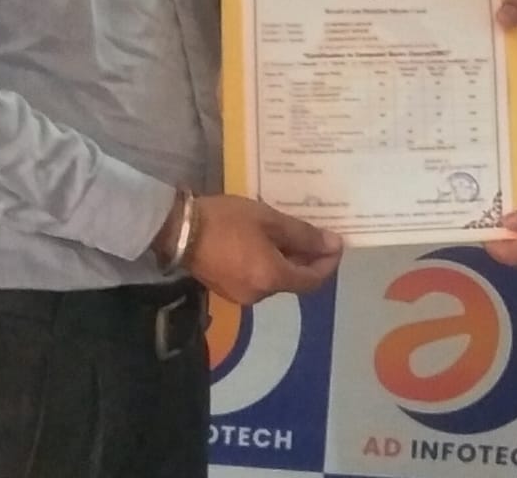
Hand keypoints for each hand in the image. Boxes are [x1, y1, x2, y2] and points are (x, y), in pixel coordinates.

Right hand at [184, 194, 341, 305]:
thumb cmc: (227, 220)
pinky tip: (268, 242)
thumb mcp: (269, 220)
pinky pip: (259, 279)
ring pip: (277, 280)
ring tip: (291, 233)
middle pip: (295, 282)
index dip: (329, 264)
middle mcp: (259, 295)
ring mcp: (241, 296)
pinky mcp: (228, 290)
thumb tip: (332, 245)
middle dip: (309, 260)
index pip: (313, 281)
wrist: (179, 230)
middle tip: (316, 232)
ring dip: (289, 261)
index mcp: (272, 279)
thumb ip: (303, 235)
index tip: (337, 243)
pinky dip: (271, 264)